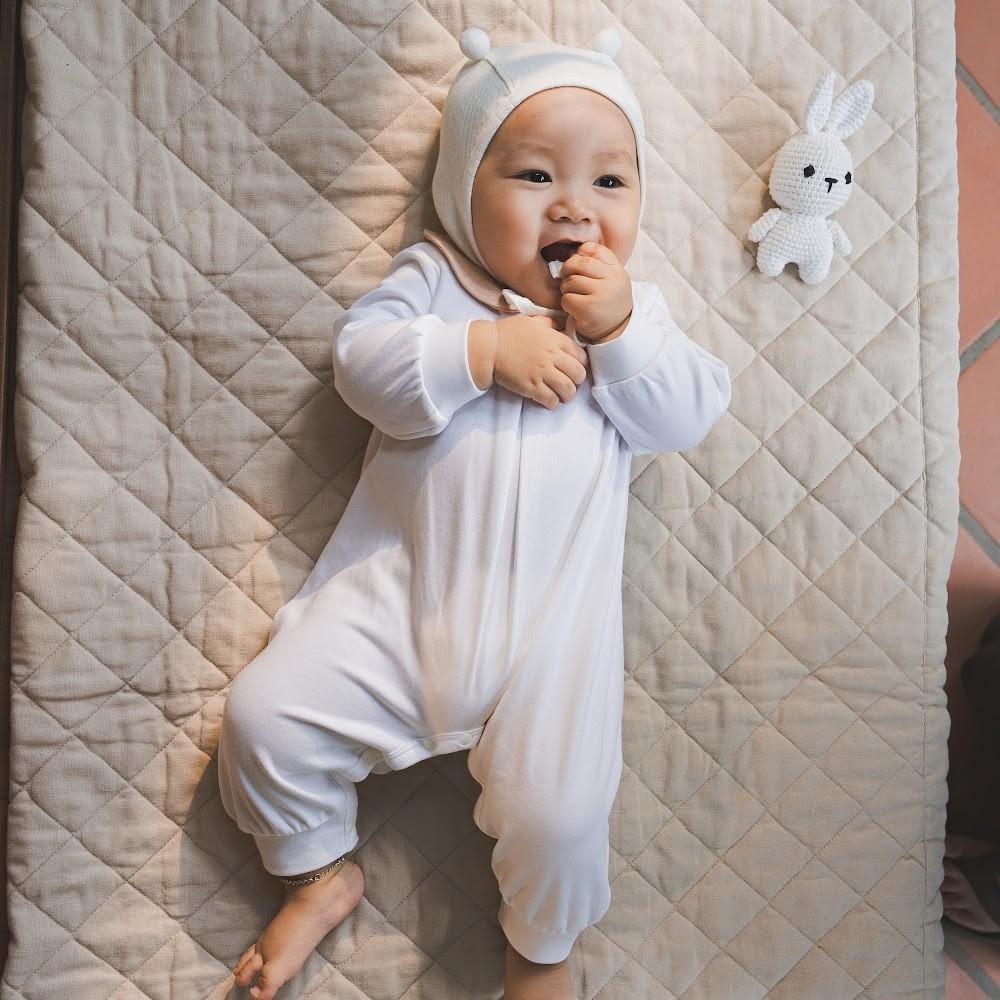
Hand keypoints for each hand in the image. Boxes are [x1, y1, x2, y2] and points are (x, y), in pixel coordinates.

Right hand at [471, 316, 587, 408]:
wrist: (488, 347)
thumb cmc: (506, 333)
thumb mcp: (531, 321)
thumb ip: (548, 324)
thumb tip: (558, 325)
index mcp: (554, 339)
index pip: (581, 355)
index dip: (580, 364)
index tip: (574, 369)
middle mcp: (552, 356)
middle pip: (578, 373)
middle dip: (577, 381)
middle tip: (570, 384)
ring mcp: (542, 372)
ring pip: (568, 389)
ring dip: (568, 395)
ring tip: (563, 396)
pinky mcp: (531, 387)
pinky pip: (551, 399)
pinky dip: (553, 403)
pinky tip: (549, 401)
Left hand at [559, 242, 632, 343]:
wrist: (617, 331)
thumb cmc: (609, 302)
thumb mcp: (612, 279)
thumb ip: (598, 263)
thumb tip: (576, 251)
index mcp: (616, 269)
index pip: (595, 250)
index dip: (580, 255)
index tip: (578, 266)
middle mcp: (611, 279)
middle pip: (579, 263)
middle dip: (568, 270)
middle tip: (568, 279)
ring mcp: (600, 293)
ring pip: (571, 281)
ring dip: (566, 288)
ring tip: (574, 295)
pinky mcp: (588, 308)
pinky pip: (567, 298)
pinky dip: (566, 303)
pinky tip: (574, 307)